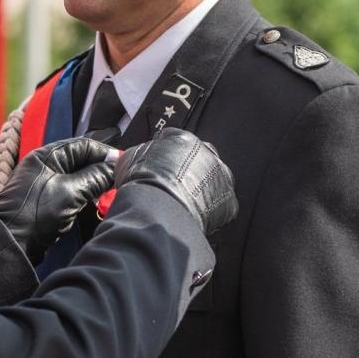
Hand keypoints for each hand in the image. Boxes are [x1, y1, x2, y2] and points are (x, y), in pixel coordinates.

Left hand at [0, 137, 117, 261]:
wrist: (8, 242)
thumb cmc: (35, 212)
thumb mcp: (71, 192)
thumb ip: (95, 177)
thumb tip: (116, 167)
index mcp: (48, 155)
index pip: (84, 146)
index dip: (106, 154)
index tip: (124, 166)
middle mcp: (45, 166)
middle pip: (82, 163)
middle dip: (101, 173)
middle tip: (119, 184)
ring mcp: (44, 185)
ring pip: (78, 180)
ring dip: (93, 188)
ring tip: (106, 197)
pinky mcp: (45, 203)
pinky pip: (70, 195)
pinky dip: (82, 201)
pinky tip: (90, 209)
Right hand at [113, 127, 236, 237]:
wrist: (158, 208)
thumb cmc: (142, 182)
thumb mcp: (129, 158)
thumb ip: (139, 154)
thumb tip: (138, 158)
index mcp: (183, 139)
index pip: (177, 145)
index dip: (167, 160)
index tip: (162, 171)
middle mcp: (207, 153)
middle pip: (199, 163)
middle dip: (189, 175)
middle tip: (174, 190)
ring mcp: (221, 177)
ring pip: (212, 184)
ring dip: (201, 193)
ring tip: (183, 208)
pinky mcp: (229, 202)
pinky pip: (220, 208)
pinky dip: (210, 214)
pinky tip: (193, 219)